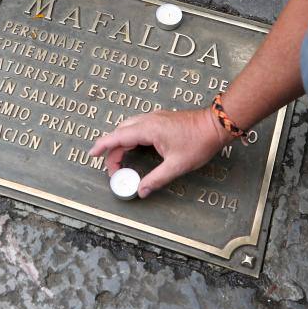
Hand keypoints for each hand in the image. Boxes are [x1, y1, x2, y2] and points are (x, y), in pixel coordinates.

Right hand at [89, 108, 228, 198]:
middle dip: (111, 150)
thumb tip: (142, 191)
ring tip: (119, 161)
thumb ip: (156, 179)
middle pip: (120, 132)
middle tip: (113, 170)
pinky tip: (133, 148)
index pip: (118, 137)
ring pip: (128, 128)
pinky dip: (129, 137)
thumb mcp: (177, 165)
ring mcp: (154, 118)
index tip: (92, 154)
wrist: (215, 125)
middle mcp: (148, 120)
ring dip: (120, 142)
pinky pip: (137, 126)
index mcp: (148, 129)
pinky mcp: (160, 119)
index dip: (103, 146)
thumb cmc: (198, 143)